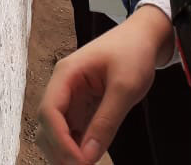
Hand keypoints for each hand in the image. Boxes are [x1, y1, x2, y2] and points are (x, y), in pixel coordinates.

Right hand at [36, 6, 172, 164]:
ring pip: (55, 130)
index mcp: (66, 74)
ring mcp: (70, 95)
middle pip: (46, 124)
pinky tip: (89, 155)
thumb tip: (88, 156)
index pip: (49, 111)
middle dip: (59, 149)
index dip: (60, 141)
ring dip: (65, 149)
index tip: (79, 162)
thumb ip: (106, 121)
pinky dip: (76, 145)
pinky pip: (71, 129)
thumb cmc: (134, 53)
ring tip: (85, 164)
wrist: (144, 36)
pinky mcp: (81, 104)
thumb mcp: (125, 87)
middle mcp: (62, 85)